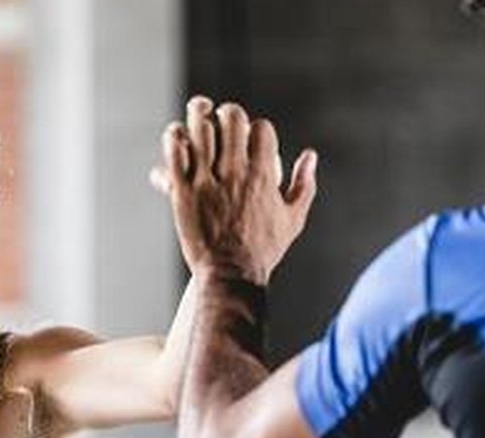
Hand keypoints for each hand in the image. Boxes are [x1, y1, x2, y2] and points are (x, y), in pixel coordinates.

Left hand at [152, 96, 317, 284]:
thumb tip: (310, 154)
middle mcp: (236, 174)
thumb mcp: (293, 219)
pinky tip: (177, 139)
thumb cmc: (264, 250)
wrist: (230, 276)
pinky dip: (175, 139)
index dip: (257, 127)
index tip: (250, 137)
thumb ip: (304, 185)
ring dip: (198, 116)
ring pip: (201, 129)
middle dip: (228, 114)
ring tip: (197, 116)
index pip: (261, 129)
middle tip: (221, 120)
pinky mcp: (183, 192)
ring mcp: (208, 182)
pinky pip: (175, 153)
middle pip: (232, 119)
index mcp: (264, 177)